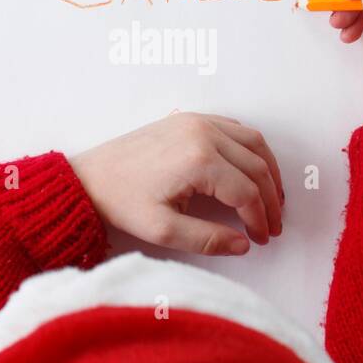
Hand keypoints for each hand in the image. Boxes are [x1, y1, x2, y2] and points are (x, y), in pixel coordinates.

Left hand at [69, 113, 283, 256]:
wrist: (89, 177)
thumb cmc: (121, 202)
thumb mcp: (162, 230)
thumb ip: (207, 240)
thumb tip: (243, 244)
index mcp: (198, 160)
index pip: (247, 192)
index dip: (259, 219)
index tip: (259, 239)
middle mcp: (203, 133)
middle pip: (256, 166)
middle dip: (270, 198)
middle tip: (272, 225)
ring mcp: (197, 121)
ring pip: (252, 142)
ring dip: (267, 170)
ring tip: (272, 199)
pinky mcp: (190, 118)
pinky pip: (234, 128)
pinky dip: (251, 150)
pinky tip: (251, 171)